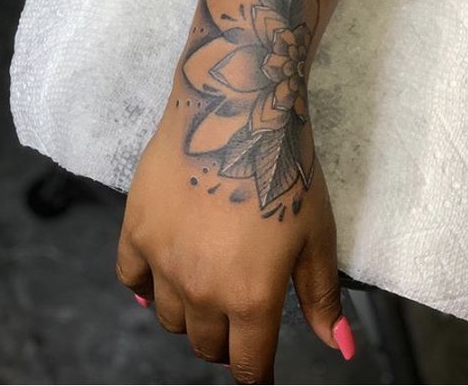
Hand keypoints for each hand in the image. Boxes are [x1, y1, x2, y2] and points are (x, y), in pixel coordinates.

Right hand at [117, 0, 354, 381]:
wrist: (236, 109)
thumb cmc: (286, 169)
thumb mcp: (316, 234)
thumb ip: (321, 296)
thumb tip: (338, 348)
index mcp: (250, 297)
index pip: (246, 365)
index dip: (255, 374)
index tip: (258, 369)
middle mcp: (199, 289)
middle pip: (205, 343)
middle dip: (226, 339)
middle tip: (238, 317)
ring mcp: (161, 259)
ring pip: (168, 316)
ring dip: (190, 312)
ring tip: (206, 286)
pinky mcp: (135, 227)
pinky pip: (130, 278)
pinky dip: (145, 285)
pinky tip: (159, 275)